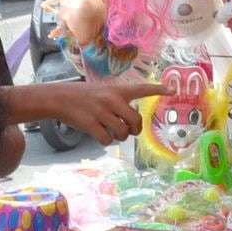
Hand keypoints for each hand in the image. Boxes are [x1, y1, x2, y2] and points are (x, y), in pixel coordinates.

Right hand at [41, 79, 165, 144]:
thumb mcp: (103, 91)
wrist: (59, 97)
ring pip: (122, 133)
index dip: (158, 90)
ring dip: (119, 137)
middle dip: (134, 130)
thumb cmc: (82, 95)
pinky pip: (107, 140)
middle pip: (136, 121)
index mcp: (117, 90)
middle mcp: (112, 100)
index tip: (173, 90)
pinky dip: (106, 141)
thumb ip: (118, 102)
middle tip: (128, 131)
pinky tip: (99, 135)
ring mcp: (102, 112)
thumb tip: (130, 123)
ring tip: (110, 131)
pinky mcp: (91, 124)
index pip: (142, 89)